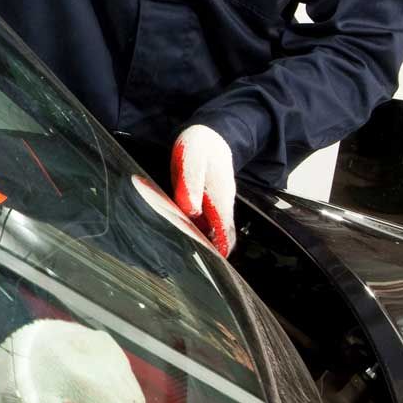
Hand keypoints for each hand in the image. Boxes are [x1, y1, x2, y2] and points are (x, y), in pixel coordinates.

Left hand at [171, 125, 235, 255]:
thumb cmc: (199, 146)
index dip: (217, 251)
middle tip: (186, 264)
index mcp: (220, 198)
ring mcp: (217, 205)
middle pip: (220, 237)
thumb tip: (190, 210)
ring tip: (178, 255)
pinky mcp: (209, 203)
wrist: (210, 135)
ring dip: (200, 242)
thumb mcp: (192, 159)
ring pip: (212, 231)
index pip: (224, 233)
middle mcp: (222, 205)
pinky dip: (194, 231)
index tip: (207, 266)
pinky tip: (178, 234)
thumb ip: (191, 183)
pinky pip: (205, 223)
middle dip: (208, 252)